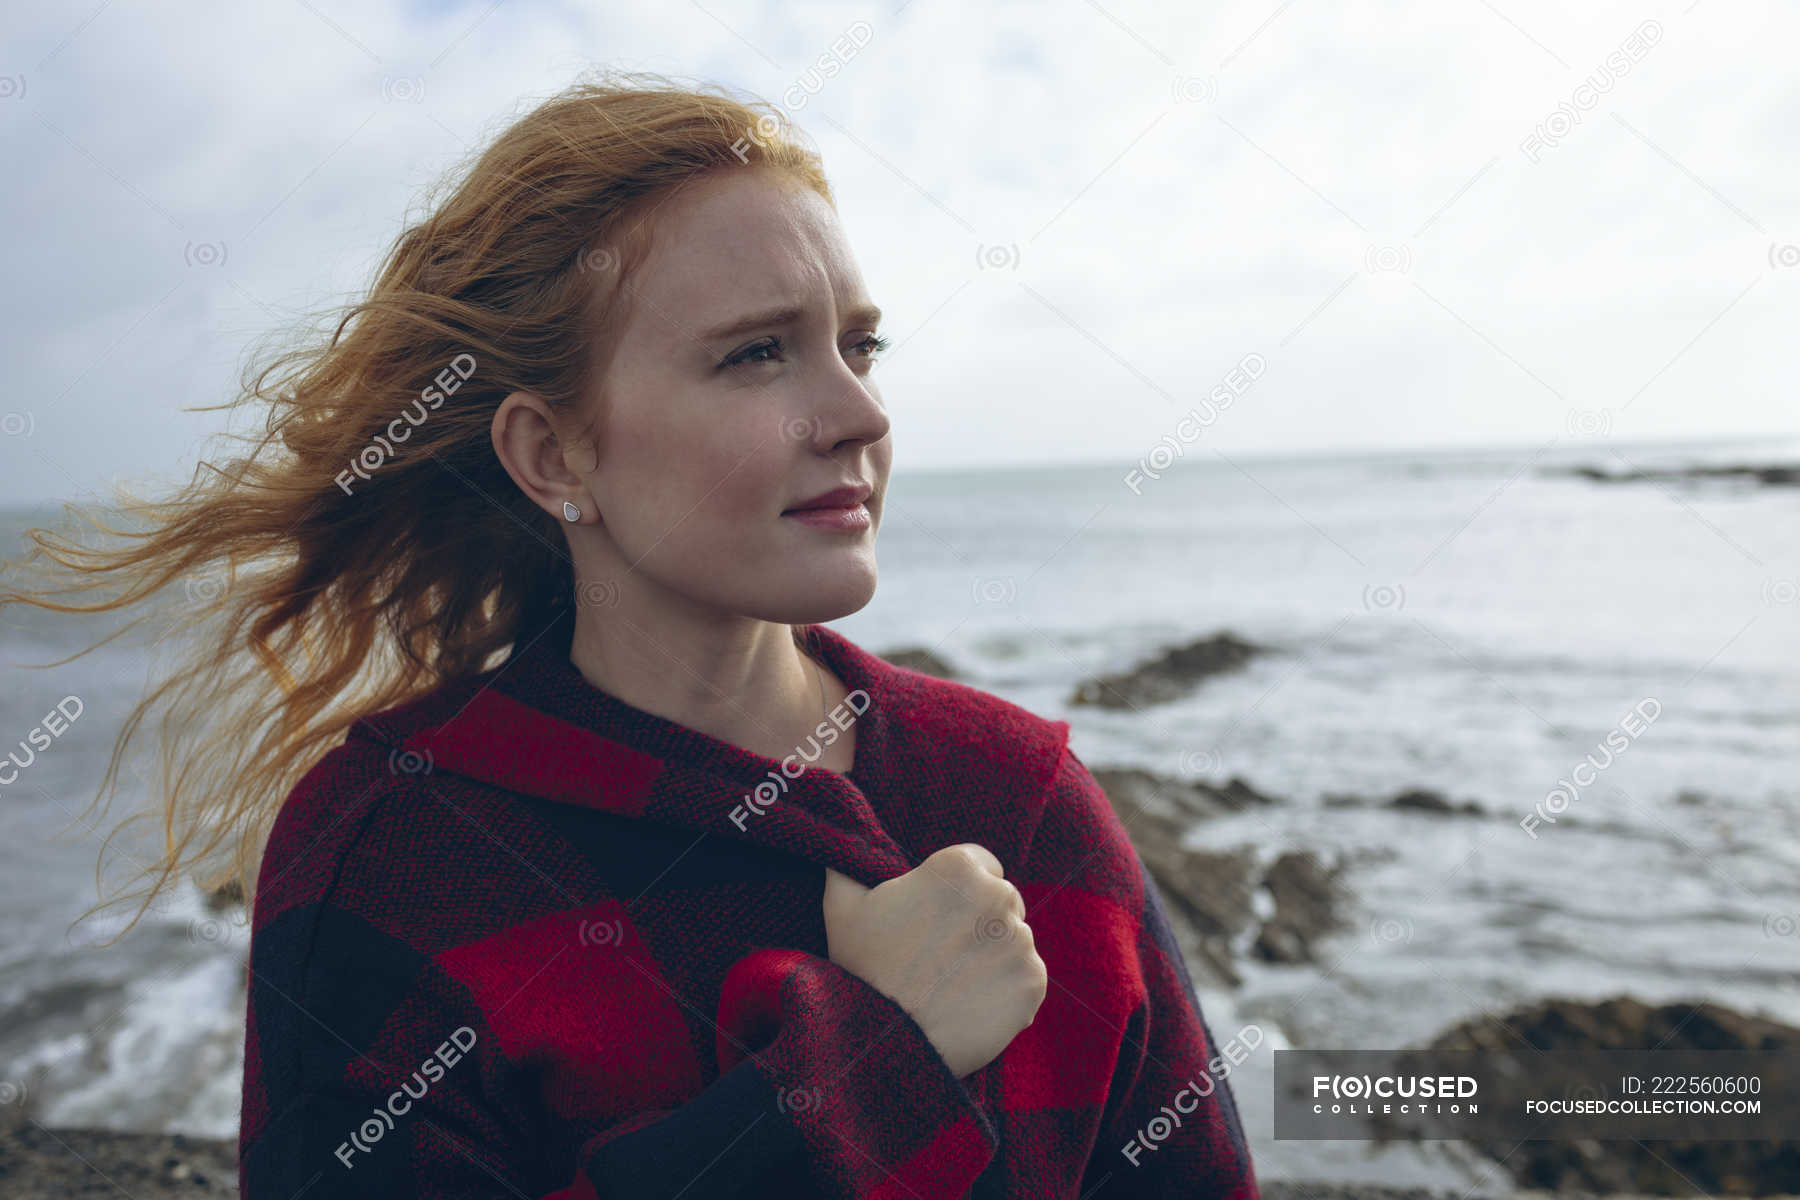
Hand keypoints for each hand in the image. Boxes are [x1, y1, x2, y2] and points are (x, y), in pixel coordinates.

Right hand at [822, 844, 1046, 1077]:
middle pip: (1004, 902)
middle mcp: (997, 895)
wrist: (886, 1040)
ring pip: (1016, 941)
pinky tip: (974, 1005)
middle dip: (983, 922)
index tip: (943, 918)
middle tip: (947, 955)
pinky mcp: (1033, 980)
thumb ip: (847, 868)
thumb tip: (839, 850)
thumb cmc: (862, 969)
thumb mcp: (843, 908)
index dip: (962, 892)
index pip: (982, 866)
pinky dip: (1009, 992)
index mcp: (958, 867)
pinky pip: (1028, 978)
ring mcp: (1020, 939)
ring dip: (996, 958)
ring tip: (957, 985)